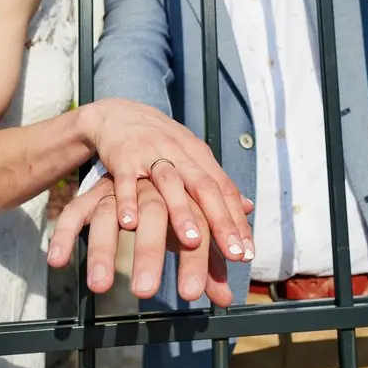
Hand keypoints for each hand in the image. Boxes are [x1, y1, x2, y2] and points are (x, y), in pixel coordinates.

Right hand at [78, 98, 254, 263]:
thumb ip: (217, 185)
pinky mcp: (123, 157)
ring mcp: (151, 154)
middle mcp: (179, 154)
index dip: (238, 221)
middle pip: (205, 187)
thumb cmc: (160, 144)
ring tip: (193, 242)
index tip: (248, 253)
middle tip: (233, 254)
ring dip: (182, 212)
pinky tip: (130, 224)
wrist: (119, 114)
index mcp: (199, 156)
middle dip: (221, 221)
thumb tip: (248, 208)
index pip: (225, 190)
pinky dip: (128, 201)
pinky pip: (126, 181)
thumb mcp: (191, 158)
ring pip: (170, 182)